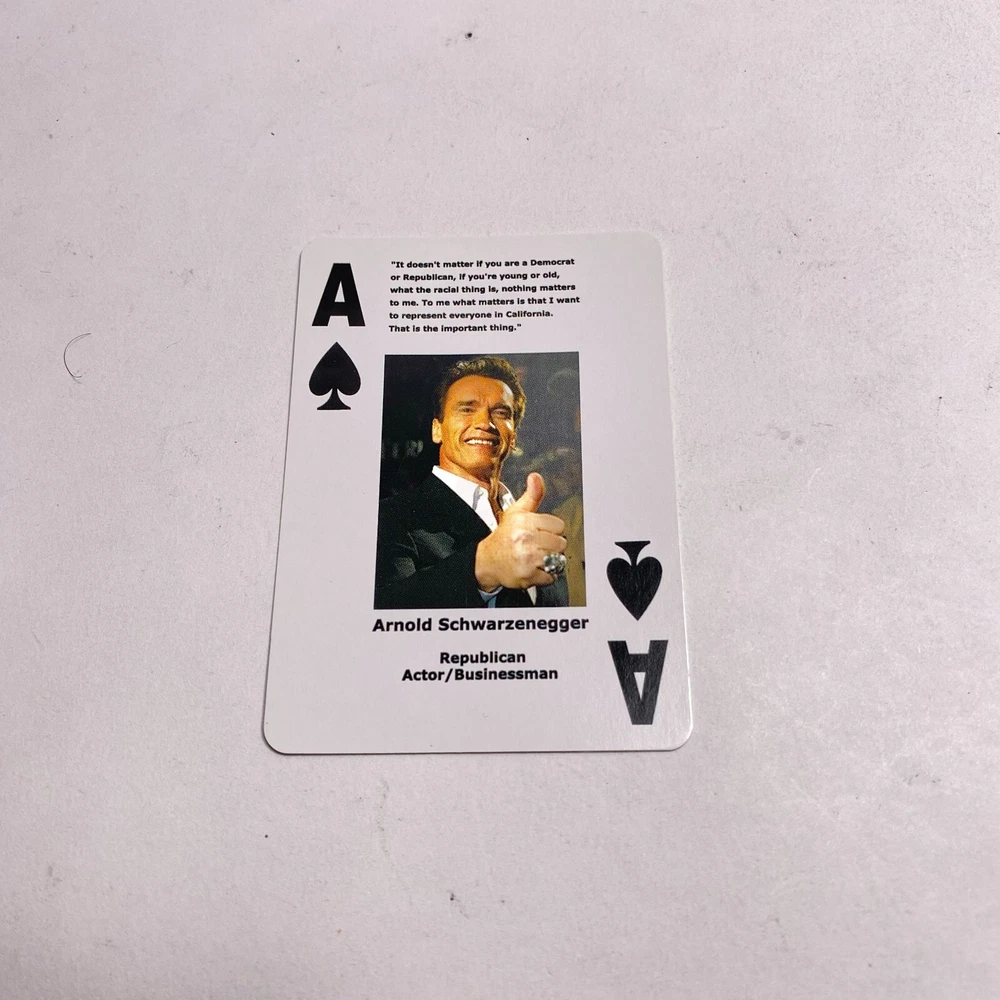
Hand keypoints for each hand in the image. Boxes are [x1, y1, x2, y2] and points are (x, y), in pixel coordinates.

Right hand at [475, 473, 566, 590]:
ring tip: (538, 558)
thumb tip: (536, 477)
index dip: (552, 530)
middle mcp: (526, 539)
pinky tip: (535, 569)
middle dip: (552, 546)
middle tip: (540, 547)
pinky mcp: (528, 575)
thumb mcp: (516, 512)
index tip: (543, 533)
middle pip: (560, 543)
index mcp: (525, 522)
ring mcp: (527, 558)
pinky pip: (550, 576)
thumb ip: (532, 495)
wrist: (486, 560)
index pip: (558, 526)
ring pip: (557, 560)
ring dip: (550, 561)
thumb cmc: (504, 536)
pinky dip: (546, 576)